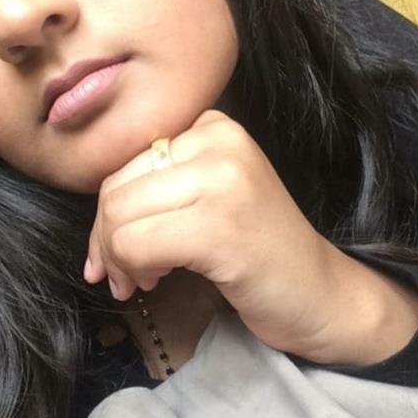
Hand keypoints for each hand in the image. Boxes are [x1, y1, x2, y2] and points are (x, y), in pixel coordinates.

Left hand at [85, 110, 417, 364]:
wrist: (319, 290)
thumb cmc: (258, 247)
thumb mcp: (210, 194)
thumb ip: (160, 186)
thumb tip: (98, 220)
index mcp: (214, 126)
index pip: (127, 162)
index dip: (112, 212)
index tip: (119, 248)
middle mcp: (218, 141)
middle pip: (116, 188)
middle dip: (106, 239)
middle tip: (125, 274)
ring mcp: (222, 180)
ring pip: (120, 216)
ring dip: (118, 259)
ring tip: (142, 279)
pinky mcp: (218, 225)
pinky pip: (135, 245)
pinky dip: (133, 270)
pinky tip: (156, 282)